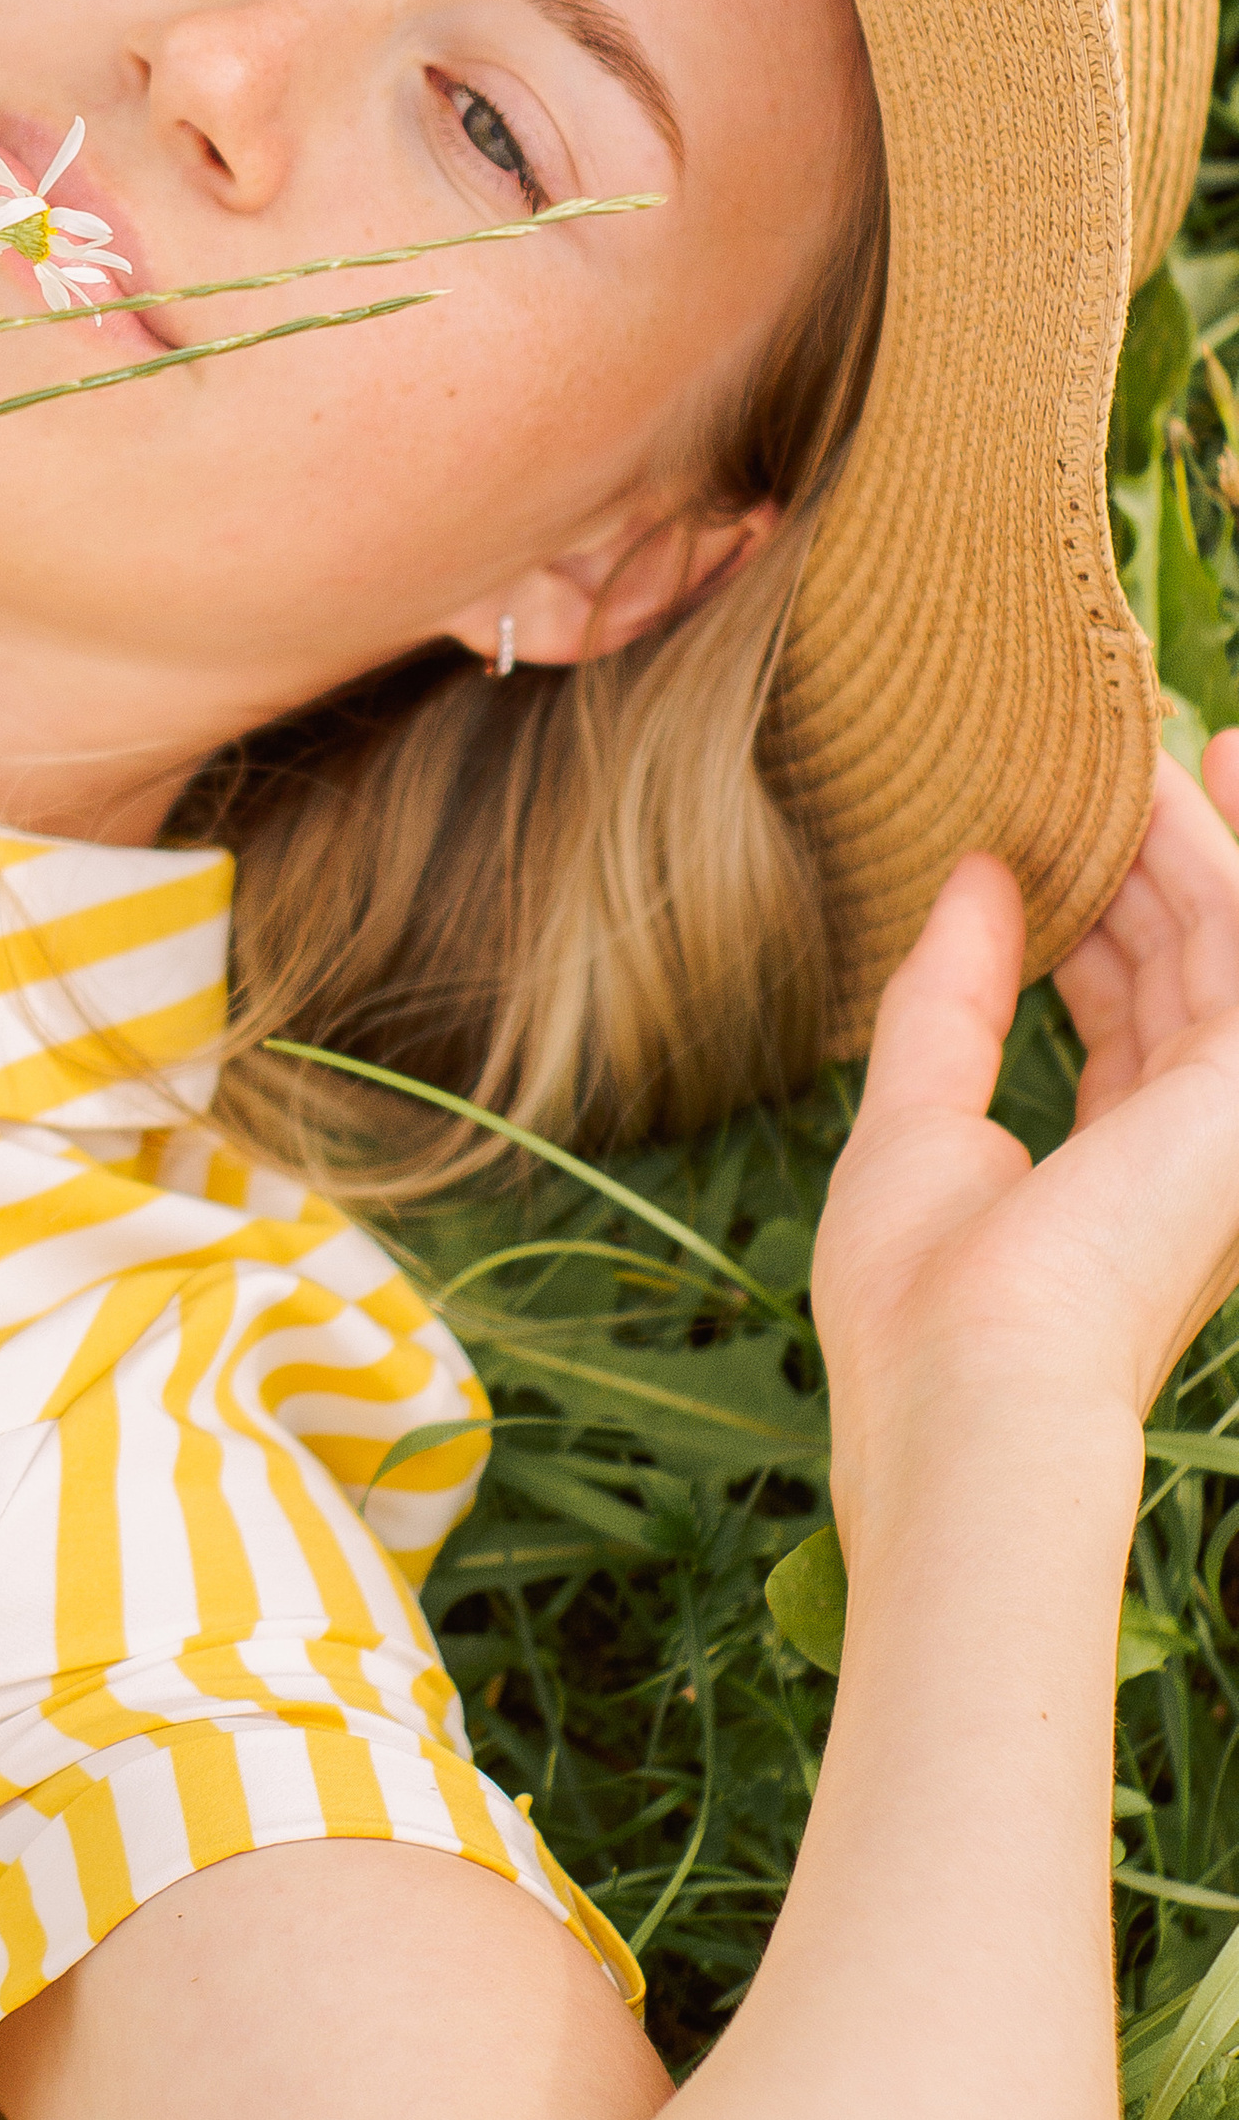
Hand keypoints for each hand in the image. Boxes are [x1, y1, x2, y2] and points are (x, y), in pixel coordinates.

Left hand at [815, 736, 1238, 1522]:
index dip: (1102, 917)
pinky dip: (1234, 856)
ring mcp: (1227, 1121)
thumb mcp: (913, 1116)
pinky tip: (1216, 772)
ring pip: (1226, 943)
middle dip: (1158, 859)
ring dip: (1198, 838)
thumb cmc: (921, 1294)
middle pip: (1183, 968)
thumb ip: (948, 995)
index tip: (1063, 828)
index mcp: (1111, 1176)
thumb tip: (974, 874)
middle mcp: (1187, 1148)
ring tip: (1157, 738)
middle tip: (1117, 755)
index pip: (1121, 1016)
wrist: (973, 1381)